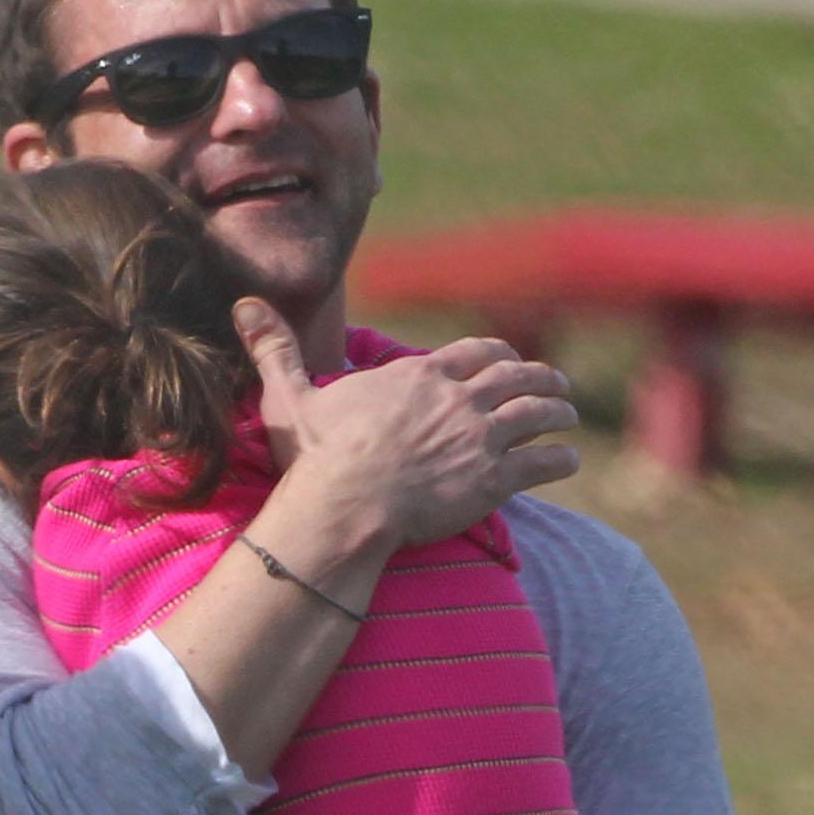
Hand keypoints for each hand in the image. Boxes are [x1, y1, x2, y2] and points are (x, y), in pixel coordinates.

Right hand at [237, 304, 578, 552]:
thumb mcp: (290, 398)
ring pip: (537, 413)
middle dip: (541, 378)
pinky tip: (570, 460)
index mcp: (418, 377)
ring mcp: (478, 438)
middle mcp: (457, 399)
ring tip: (570, 415)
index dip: (496, 355)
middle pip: (516, 377)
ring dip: (559, 412)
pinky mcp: (491, 480)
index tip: (509, 361)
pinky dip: (561, 458)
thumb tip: (244, 305)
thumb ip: (275, 350)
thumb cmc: (315, 458)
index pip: (473, 353)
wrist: (342, 508)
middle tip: (556, 385)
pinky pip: (541, 462)